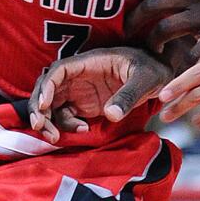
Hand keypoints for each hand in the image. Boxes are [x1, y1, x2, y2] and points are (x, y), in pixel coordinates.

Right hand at [28, 47, 170, 143]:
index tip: (45, 105)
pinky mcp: (84, 105)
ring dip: (48, 120)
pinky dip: (66, 126)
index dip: (48, 86)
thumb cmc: (153, 69)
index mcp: (90, 62)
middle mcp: (80, 76)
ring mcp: (80, 91)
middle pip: (47, 87)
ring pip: (52, 104)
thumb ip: (129, 95)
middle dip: (38, 106)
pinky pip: (65, 115)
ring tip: (54, 138)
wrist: (160, 75)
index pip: (59, 70)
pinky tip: (82, 131)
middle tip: (40, 127)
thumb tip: (111, 115)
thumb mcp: (145, 79)